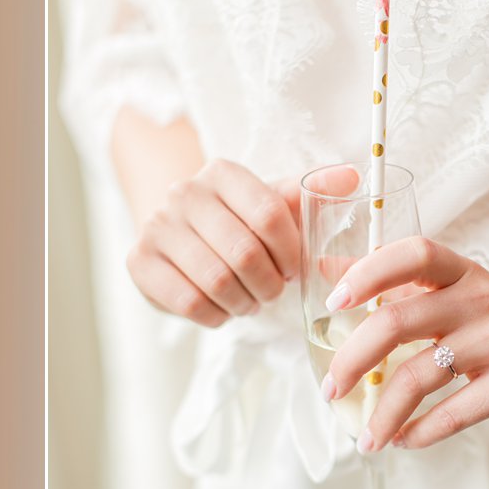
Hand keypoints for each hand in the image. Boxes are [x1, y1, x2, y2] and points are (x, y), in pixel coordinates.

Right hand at [126, 159, 304, 326]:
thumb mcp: (269, 204)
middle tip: (272, 292)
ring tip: (249, 302)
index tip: (293, 269)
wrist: (175, 232)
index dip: (291, 253)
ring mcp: (157, 226)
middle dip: (269, 285)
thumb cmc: (233, 222)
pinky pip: (189, 302)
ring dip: (244, 303)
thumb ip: (308, 196)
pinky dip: (216, 316)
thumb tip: (349, 177)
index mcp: (223, 173)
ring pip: (217, 281)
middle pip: (245, 253)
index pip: (270, 215)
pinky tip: (222, 310)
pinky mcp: (139, 261)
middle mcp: (185, 193)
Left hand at [323, 236, 488, 450]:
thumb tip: (324, 268)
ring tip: (365, 438)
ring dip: (383, 412)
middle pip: (399, 321)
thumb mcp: (454, 294)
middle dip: (353, 359)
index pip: (413, 254)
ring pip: (421, 375)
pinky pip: (456, 411)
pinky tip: (404, 440)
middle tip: (330, 389)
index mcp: (461, 273)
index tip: (332, 303)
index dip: (368, 272)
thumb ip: (395, 283)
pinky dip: (421, 431)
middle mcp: (481, 298)